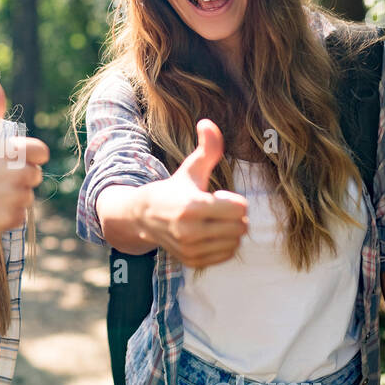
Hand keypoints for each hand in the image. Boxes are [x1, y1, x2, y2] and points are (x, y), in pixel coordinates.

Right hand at [0, 78, 48, 234]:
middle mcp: (18, 173)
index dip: (28, 157)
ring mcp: (15, 198)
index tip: (8, 161)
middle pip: (35, 176)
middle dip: (18, 178)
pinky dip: (6, 215)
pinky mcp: (11, 219)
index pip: (42, 153)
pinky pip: (20, 216)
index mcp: (13, 150)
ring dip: (12, 197)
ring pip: (27, 197)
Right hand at [136, 119, 247, 267]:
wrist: (144, 217)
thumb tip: (207, 122)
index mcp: (192, 206)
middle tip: (218, 210)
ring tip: (214, 223)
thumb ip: (207, 148)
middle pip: (240, 227)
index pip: (240, 209)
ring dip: (231, 231)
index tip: (219, 197)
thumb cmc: (174, 190)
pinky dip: (225, 245)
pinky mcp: (192, 261)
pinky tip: (211, 235)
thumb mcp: (191, 169)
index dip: (235, 201)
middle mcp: (190, 231)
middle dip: (235, 217)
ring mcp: (190, 249)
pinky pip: (226, 255)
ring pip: (235, 242)